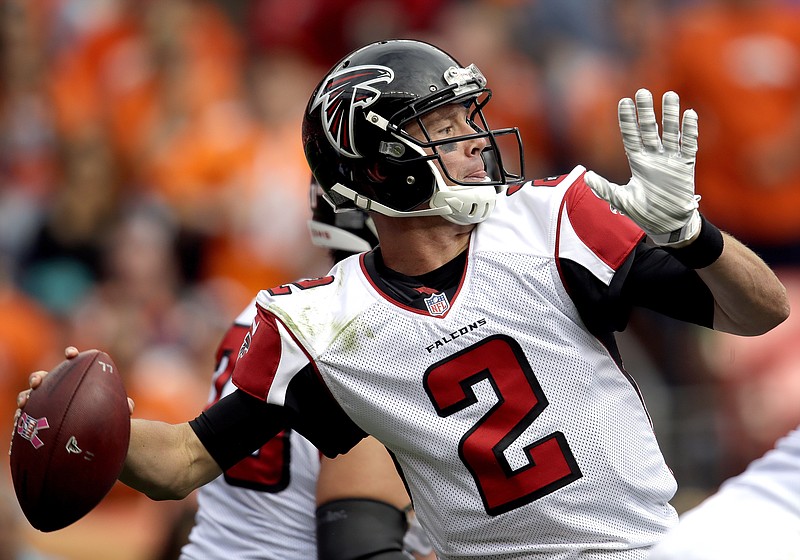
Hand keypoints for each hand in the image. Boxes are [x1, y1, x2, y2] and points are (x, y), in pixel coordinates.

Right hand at [14, 346, 134, 412]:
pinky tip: (20, 422)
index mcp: (76, 379)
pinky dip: (22, 416)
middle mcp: (57, 387)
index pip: (73, 362)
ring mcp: (45, 401)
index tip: (72, 354)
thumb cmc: (103, 414)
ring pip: (30, 395)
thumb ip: (123, 406)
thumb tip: (130, 408)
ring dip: (26, 395)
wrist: (92, 432)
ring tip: (25, 402)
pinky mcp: (37, 416)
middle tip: (38, 382)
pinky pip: (26, 415)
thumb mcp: (114, 410)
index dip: (71, 354)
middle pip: (44, 376)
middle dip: (38, 376)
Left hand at [585, 89, 700, 245]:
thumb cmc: (644, 213)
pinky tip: (689, 114)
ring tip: (669, 95)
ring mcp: (670, 160)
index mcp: (637, 162)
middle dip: (645, 111)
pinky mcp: (686, 166)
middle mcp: (653, 157)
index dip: (627, 120)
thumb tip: (586, 176)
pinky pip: (689, 144)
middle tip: (642, 92)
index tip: (624, 102)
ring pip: (670, 132)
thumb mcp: (621, 201)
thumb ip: (605, 189)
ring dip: (670, 115)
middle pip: (649, 129)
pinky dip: (690, 130)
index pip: (630, 136)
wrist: (668, 225)